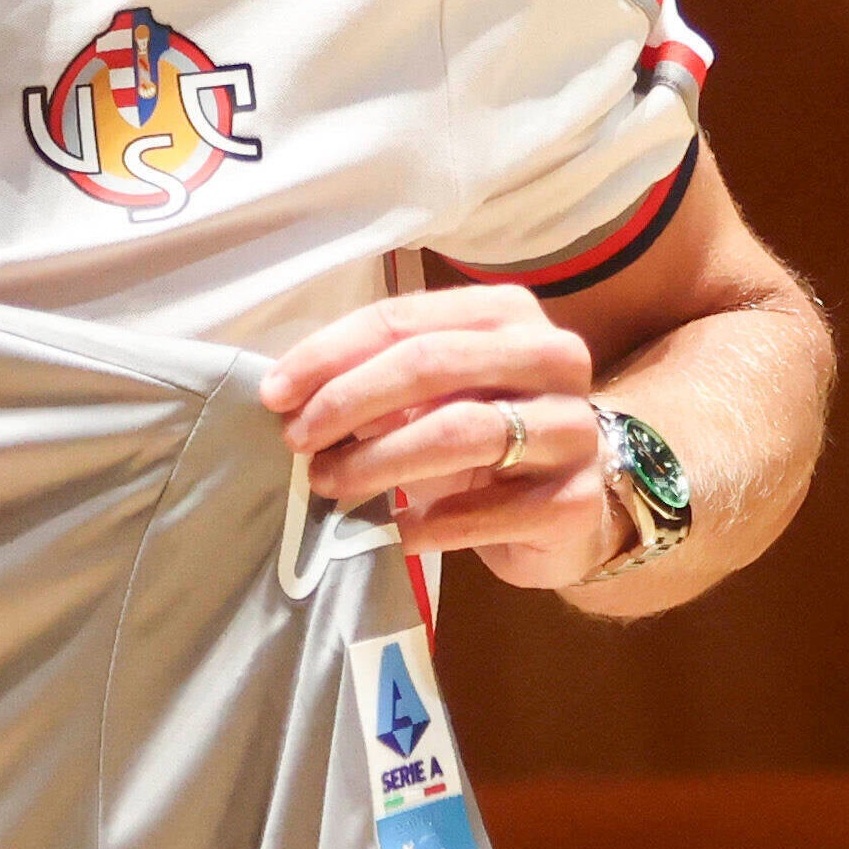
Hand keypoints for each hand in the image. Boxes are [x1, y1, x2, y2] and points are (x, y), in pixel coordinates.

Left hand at [261, 283, 624, 588]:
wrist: (571, 510)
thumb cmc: (487, 436)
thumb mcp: (435, 395)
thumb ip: (375, 379)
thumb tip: (289, 397)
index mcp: (508, 314)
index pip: (405, 319)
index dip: (331, 354)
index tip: (275, 395)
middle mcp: (552, 358)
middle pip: (433, 364)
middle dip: (349, 402)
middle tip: (297, 442)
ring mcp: (572, 428)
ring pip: (458, 431)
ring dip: (377, 462)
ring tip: (330, 486)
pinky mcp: (572, 499)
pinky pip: (484, 511)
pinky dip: (426, 524)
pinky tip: (391, 533)